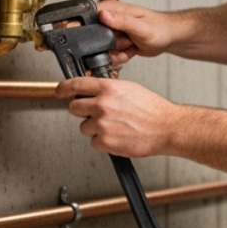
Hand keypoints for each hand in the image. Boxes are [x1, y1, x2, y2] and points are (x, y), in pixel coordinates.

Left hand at [55, 75, 173, 158]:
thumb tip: (93, 92)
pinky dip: (103, 142)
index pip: (75, 84)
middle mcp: (102, 104)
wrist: (166, 128)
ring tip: (114, 127)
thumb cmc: (152, 109)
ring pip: (84, 127)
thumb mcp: (129, 89)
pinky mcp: (105, 142)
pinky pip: (94, 143)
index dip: (63, 89)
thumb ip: (108, 89)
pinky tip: (117, 137)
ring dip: (94, 129)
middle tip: (95, 114)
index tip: (60, 91)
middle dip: (82, 112)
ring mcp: (102, 124)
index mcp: (108, 88)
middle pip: (74, 108)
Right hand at [97, 0, 179, 65]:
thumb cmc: (159, 28)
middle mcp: (110, 20)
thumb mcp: (139, 25)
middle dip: (108, 45)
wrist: (169, 38)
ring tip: (130, 45)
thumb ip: (121, 20)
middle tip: (125, 41)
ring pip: (102, 48)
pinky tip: (132, 50)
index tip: (104, 36)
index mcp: (111, 9)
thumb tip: (103, 15)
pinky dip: (121, 56)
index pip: (88, 16)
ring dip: (117, 51)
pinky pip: (111, 54)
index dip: (89, 29)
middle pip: (94, 37)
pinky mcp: (117, 43)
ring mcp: (114, 32)